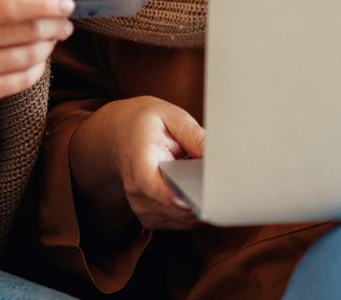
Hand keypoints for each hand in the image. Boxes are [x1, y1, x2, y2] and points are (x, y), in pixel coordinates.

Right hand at [0, 0, 74, 124]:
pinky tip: (39, 58)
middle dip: (54, 27)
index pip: (13, 9)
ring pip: (27, 58)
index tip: (68, 4)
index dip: (46, 7)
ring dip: (48, 47)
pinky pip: (20, 82)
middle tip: (66, 23)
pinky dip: (37, 68)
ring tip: (52, 38)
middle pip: (25, 34)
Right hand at [70, 95, 205, 230]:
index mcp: (139, 161)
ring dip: (200, 203)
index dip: (169, 195)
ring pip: (184, 218)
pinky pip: (182, 222)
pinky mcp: (150, 218)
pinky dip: (194, 209)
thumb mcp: (172, 118)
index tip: (186, 201)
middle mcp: (136, 190)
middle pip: (175, 207)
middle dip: (202, 196)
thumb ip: (195, 137)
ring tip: (198, 177)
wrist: (121, 135)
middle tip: (215, 175)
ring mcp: (142, 207)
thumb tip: (219, 157)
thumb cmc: (148, 125)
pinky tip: (192, 189)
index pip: (150, 184)